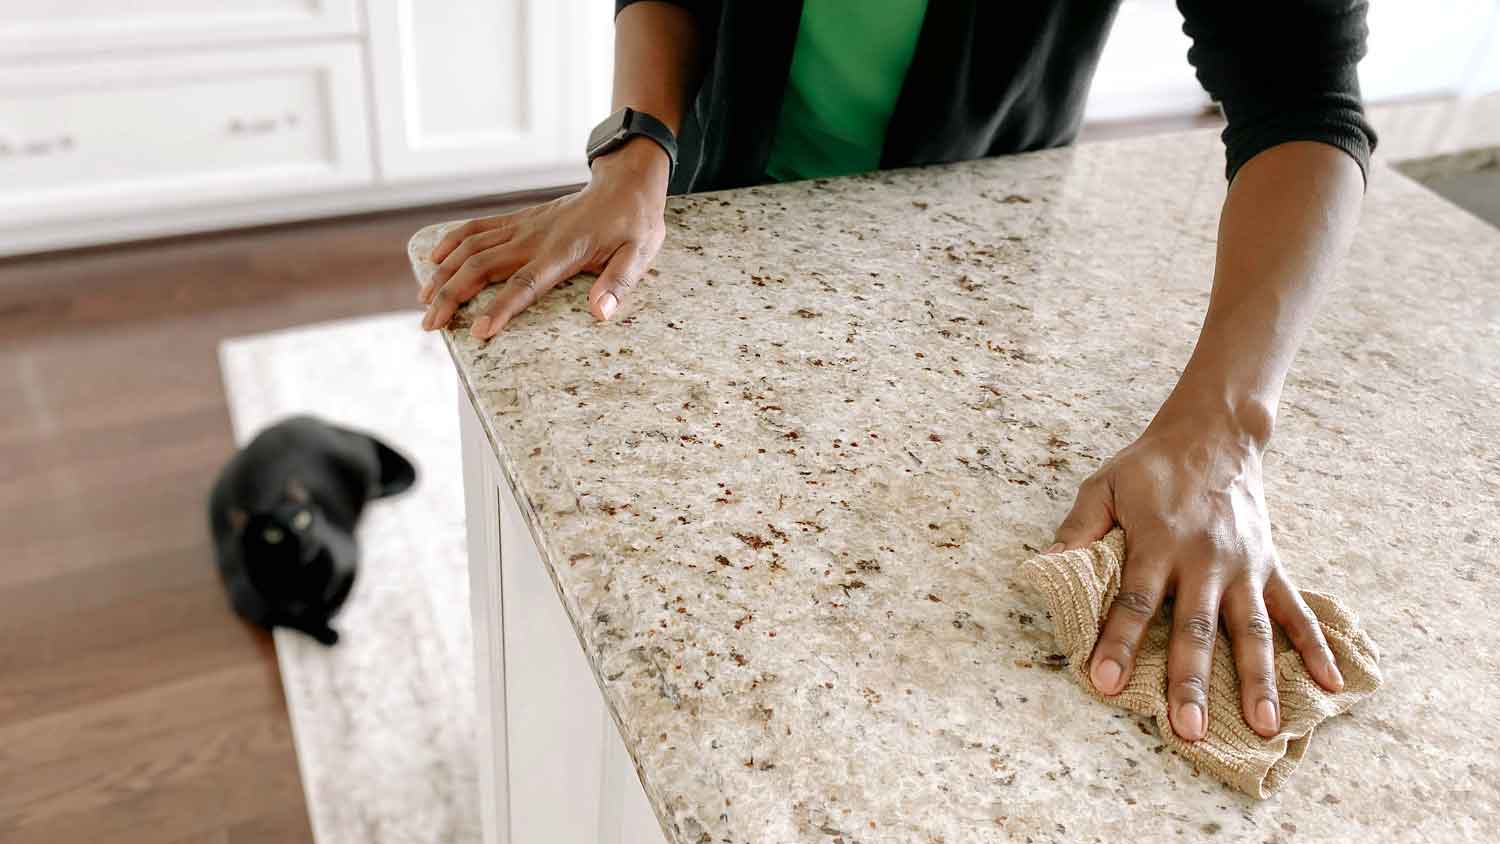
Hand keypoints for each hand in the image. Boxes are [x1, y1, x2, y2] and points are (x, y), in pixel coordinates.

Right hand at [420, 137, 669, 337]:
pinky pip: (478, 227)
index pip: (526, 285)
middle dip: (452, 296)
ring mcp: (523, 226)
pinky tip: (433, 259)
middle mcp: (535, 237)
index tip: (478, 332)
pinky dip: (452, 241)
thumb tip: (600, 313)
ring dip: (444, 273)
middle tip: (431, 326)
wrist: (625, 183)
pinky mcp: (519, 219)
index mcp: (564, 252)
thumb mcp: (640, 254)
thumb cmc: (634, 224)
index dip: (501, 309)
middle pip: (482, 267)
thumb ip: (618, 283)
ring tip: (424, 303)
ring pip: (472, 247)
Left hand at [1048, 406, 1344, 740]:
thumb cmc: (1150, 467)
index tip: (1104, 682)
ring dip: (1257, 680)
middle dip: (1190, 680)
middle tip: (1187, 728)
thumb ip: (1078, 528)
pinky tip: (1331, 685)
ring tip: (1262, 728)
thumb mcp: (1104, 486)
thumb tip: (1046, 564)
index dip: (1118, 642)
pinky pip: (1296, 611)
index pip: (1134, 601)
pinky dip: (1315, 648)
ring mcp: (1243, 567)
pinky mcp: (1271, 565)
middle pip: (1195, 628)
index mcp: (1158, 543)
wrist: (1214, 434)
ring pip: (1251, 631)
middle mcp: (1204, 560)